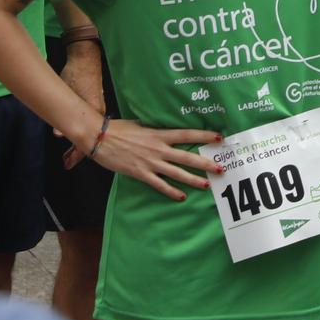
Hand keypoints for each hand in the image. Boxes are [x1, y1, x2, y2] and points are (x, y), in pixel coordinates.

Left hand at [57, 43, 106, 167]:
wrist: (85, 59)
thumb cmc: (75, 75)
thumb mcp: (66, 94)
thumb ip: (63, 115)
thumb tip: (58, 135)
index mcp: (94, 113)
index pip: (88, 140)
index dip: (77, 154)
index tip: (67, 164)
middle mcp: (99, 113)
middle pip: (91, 138)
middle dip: (78, 151)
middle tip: (66, 162)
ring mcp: (99, 109)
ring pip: (91, 131)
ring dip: (80, 141)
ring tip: (69, 152)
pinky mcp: (96, 103)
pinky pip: (92, 124)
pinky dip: (84, 132)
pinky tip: (76, 134)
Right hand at [78, 119, 224, 200]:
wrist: (99, 138)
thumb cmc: (119, 128)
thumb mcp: (141, 124)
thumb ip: (155, 128)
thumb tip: (165, 125)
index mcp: (160, 134)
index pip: (187, 135)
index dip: (204, 136)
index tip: (220, 138)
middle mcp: (158, 149)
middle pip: (187, 157)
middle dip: (205, 164)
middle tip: (221, 169)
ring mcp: (150, 162)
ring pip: (176, 173)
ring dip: (193, 180)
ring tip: (207, 185)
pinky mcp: (140, 173)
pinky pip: (159, 184)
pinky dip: (171, 191)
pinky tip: (181, 196)